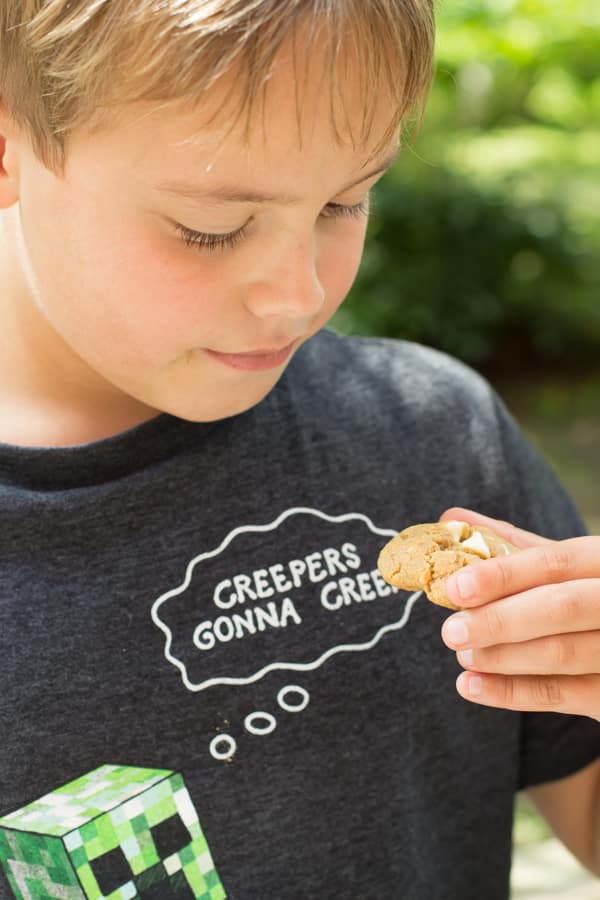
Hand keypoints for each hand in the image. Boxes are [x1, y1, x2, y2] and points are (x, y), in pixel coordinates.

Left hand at [439, 507, 599, 719]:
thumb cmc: (586, 590)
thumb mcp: (564, 563)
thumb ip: (512, 544)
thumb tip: (451, 519)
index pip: (553, 563)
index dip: (502, 575)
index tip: (455, 587)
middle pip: (560, 608)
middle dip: (499, 620)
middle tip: (451, 631)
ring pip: (562, 653)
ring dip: (502, 657)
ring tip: (464, 656)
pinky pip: (563, 695)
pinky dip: (513, 693)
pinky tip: (473, 686)